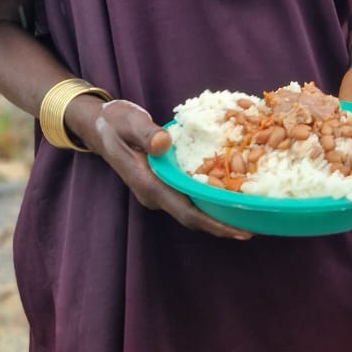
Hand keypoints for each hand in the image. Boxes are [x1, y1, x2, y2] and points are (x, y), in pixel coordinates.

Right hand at [69, 96, 251, 240]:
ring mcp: (157, 190)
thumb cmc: (114, 122)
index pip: (184, 212)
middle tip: (254, 227)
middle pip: (192, 217)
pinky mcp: (161, 183)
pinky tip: (228, 192)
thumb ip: (145, 132)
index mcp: (147, 183)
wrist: (98, 125)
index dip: (213, 223)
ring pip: (190, 209)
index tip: (239, 230)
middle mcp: (153, 193)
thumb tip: (163, 143)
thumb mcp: (128, 120)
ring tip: (247, 214)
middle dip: (221, 224)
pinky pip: (187, 196)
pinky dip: (208, 198)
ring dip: (217, 214)